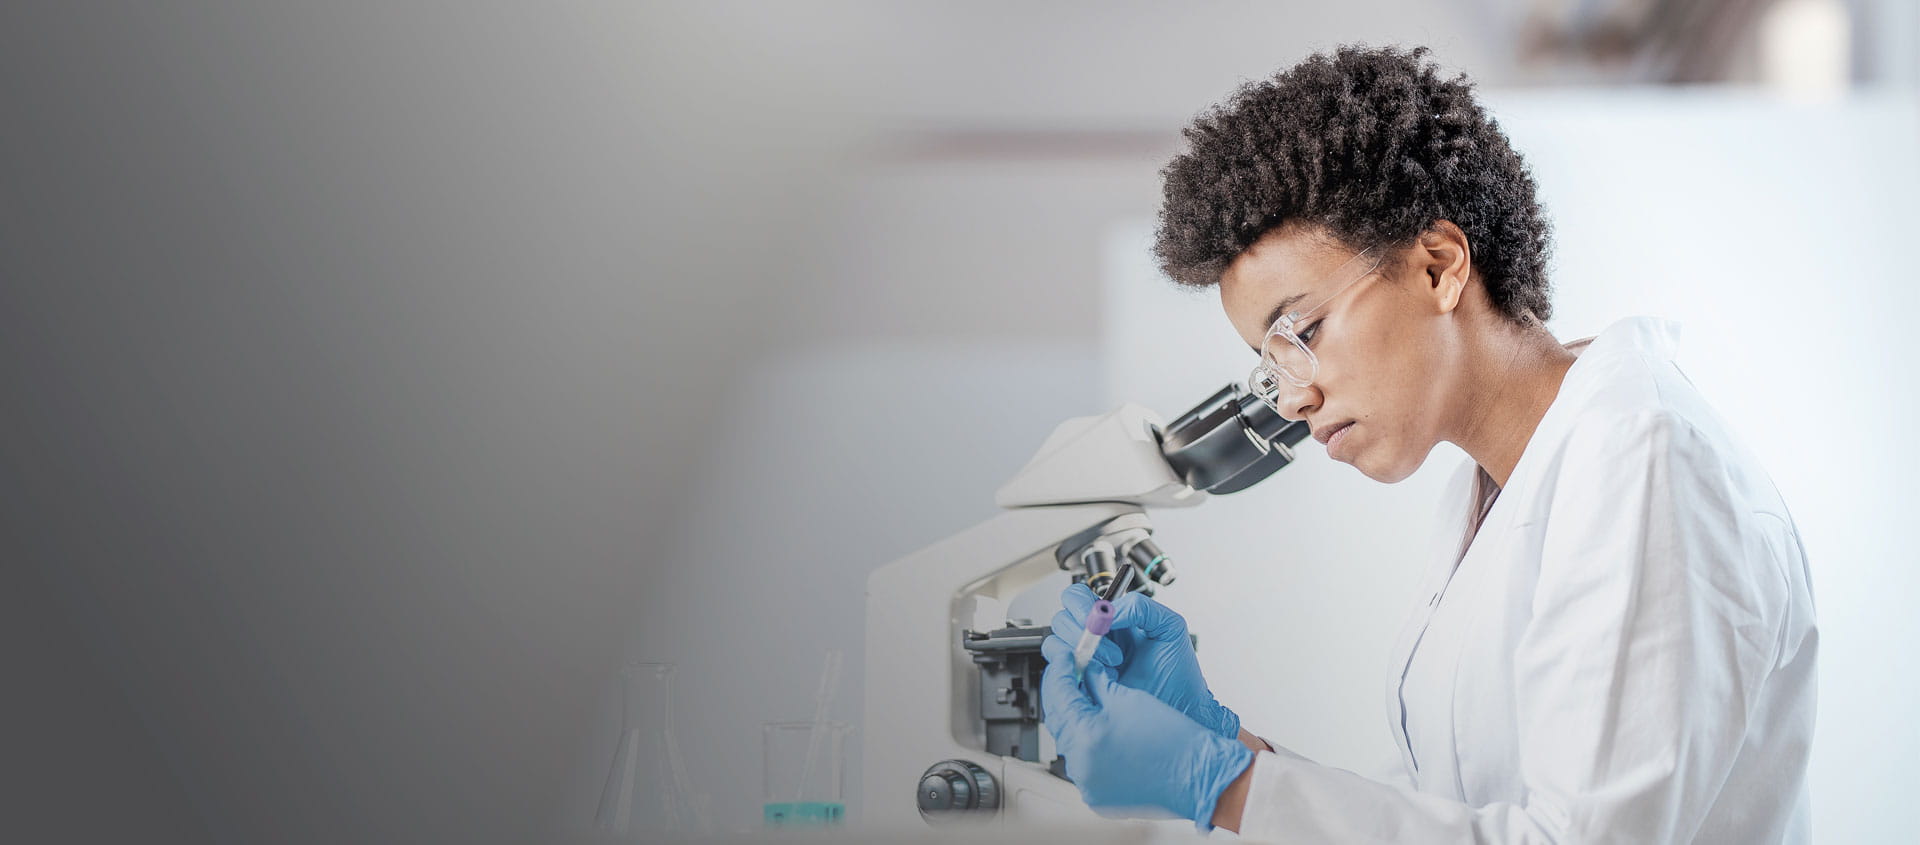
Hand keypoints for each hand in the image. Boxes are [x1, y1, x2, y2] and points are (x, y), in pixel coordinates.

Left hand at [1040, 633, 1252, 826]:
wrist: (1198, 776)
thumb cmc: (1173, 740)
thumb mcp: (1129, 698)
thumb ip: (1097, 682)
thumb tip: (1082, 671)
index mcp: (1086, 735)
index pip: (1058, 692)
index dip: (1061, 669)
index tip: (1067, 657)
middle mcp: (1081, 765)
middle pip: (1058, 718)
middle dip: (1064, 694)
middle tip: (1074, 676)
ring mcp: (1088, 784)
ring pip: (1068, 742)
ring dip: (1074, 720)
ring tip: (1089, 703)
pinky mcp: (1098, 796)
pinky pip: (1082, 764)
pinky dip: (1086, 745)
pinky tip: (1098, 730)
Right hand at [1049, 583, 1240, 737]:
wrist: (1181, 709)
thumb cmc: (1178, 673)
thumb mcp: (1168, 627)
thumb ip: (1141, 607)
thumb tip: (1109, 611)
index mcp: (1112, 619)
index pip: (1078, 597)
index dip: (1079, 604)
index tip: (1096, 618)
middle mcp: (1095, 638)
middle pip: (1061, 619)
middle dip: (1080, 631)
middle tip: (1110, 649)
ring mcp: (1086, 662)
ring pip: (1055, 644)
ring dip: (1081, 653)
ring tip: (1112, 666)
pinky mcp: (1081, 686)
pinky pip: (1059, 673)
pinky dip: (1073, 672)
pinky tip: (1099, 679)